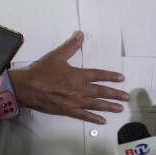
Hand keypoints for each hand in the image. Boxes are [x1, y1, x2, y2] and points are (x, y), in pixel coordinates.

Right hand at [9, 31, 128, 124]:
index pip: (98, 75)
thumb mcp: (57, 56)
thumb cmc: (43, 72)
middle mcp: (79, 89)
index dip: (110, 76)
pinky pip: (83, 115)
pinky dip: (94, 118)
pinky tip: (103, 120)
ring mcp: (74, 101)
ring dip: (109, 106)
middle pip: (100, 91)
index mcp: (77, 75)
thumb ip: (71, 46)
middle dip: (115, 94)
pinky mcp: (68, 110)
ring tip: (120, 108)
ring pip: (95, 104)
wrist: (29, 87)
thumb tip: (80, 34)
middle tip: (126, 97)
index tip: (121, 78)